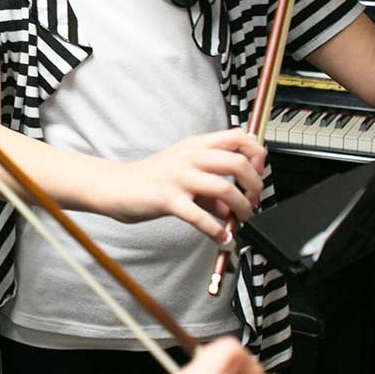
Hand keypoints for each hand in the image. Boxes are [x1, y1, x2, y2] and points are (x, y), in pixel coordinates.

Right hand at [104, 129, 266, 239]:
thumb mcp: (184, 174)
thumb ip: (210, 190)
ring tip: (243, 219)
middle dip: (255, 186)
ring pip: (224, 189)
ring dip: (242, 208)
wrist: (115, 186)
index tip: (258, 171)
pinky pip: (200, 217)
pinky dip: (217, 230)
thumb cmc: (149, 178)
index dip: (256, 153)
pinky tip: (222, 236)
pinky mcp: (168, 198)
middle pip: (238, 163)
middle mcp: (189, 157)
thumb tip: (231, 209)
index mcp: (195, 145)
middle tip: (253, 201)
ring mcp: (178, 177)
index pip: (238, 137)